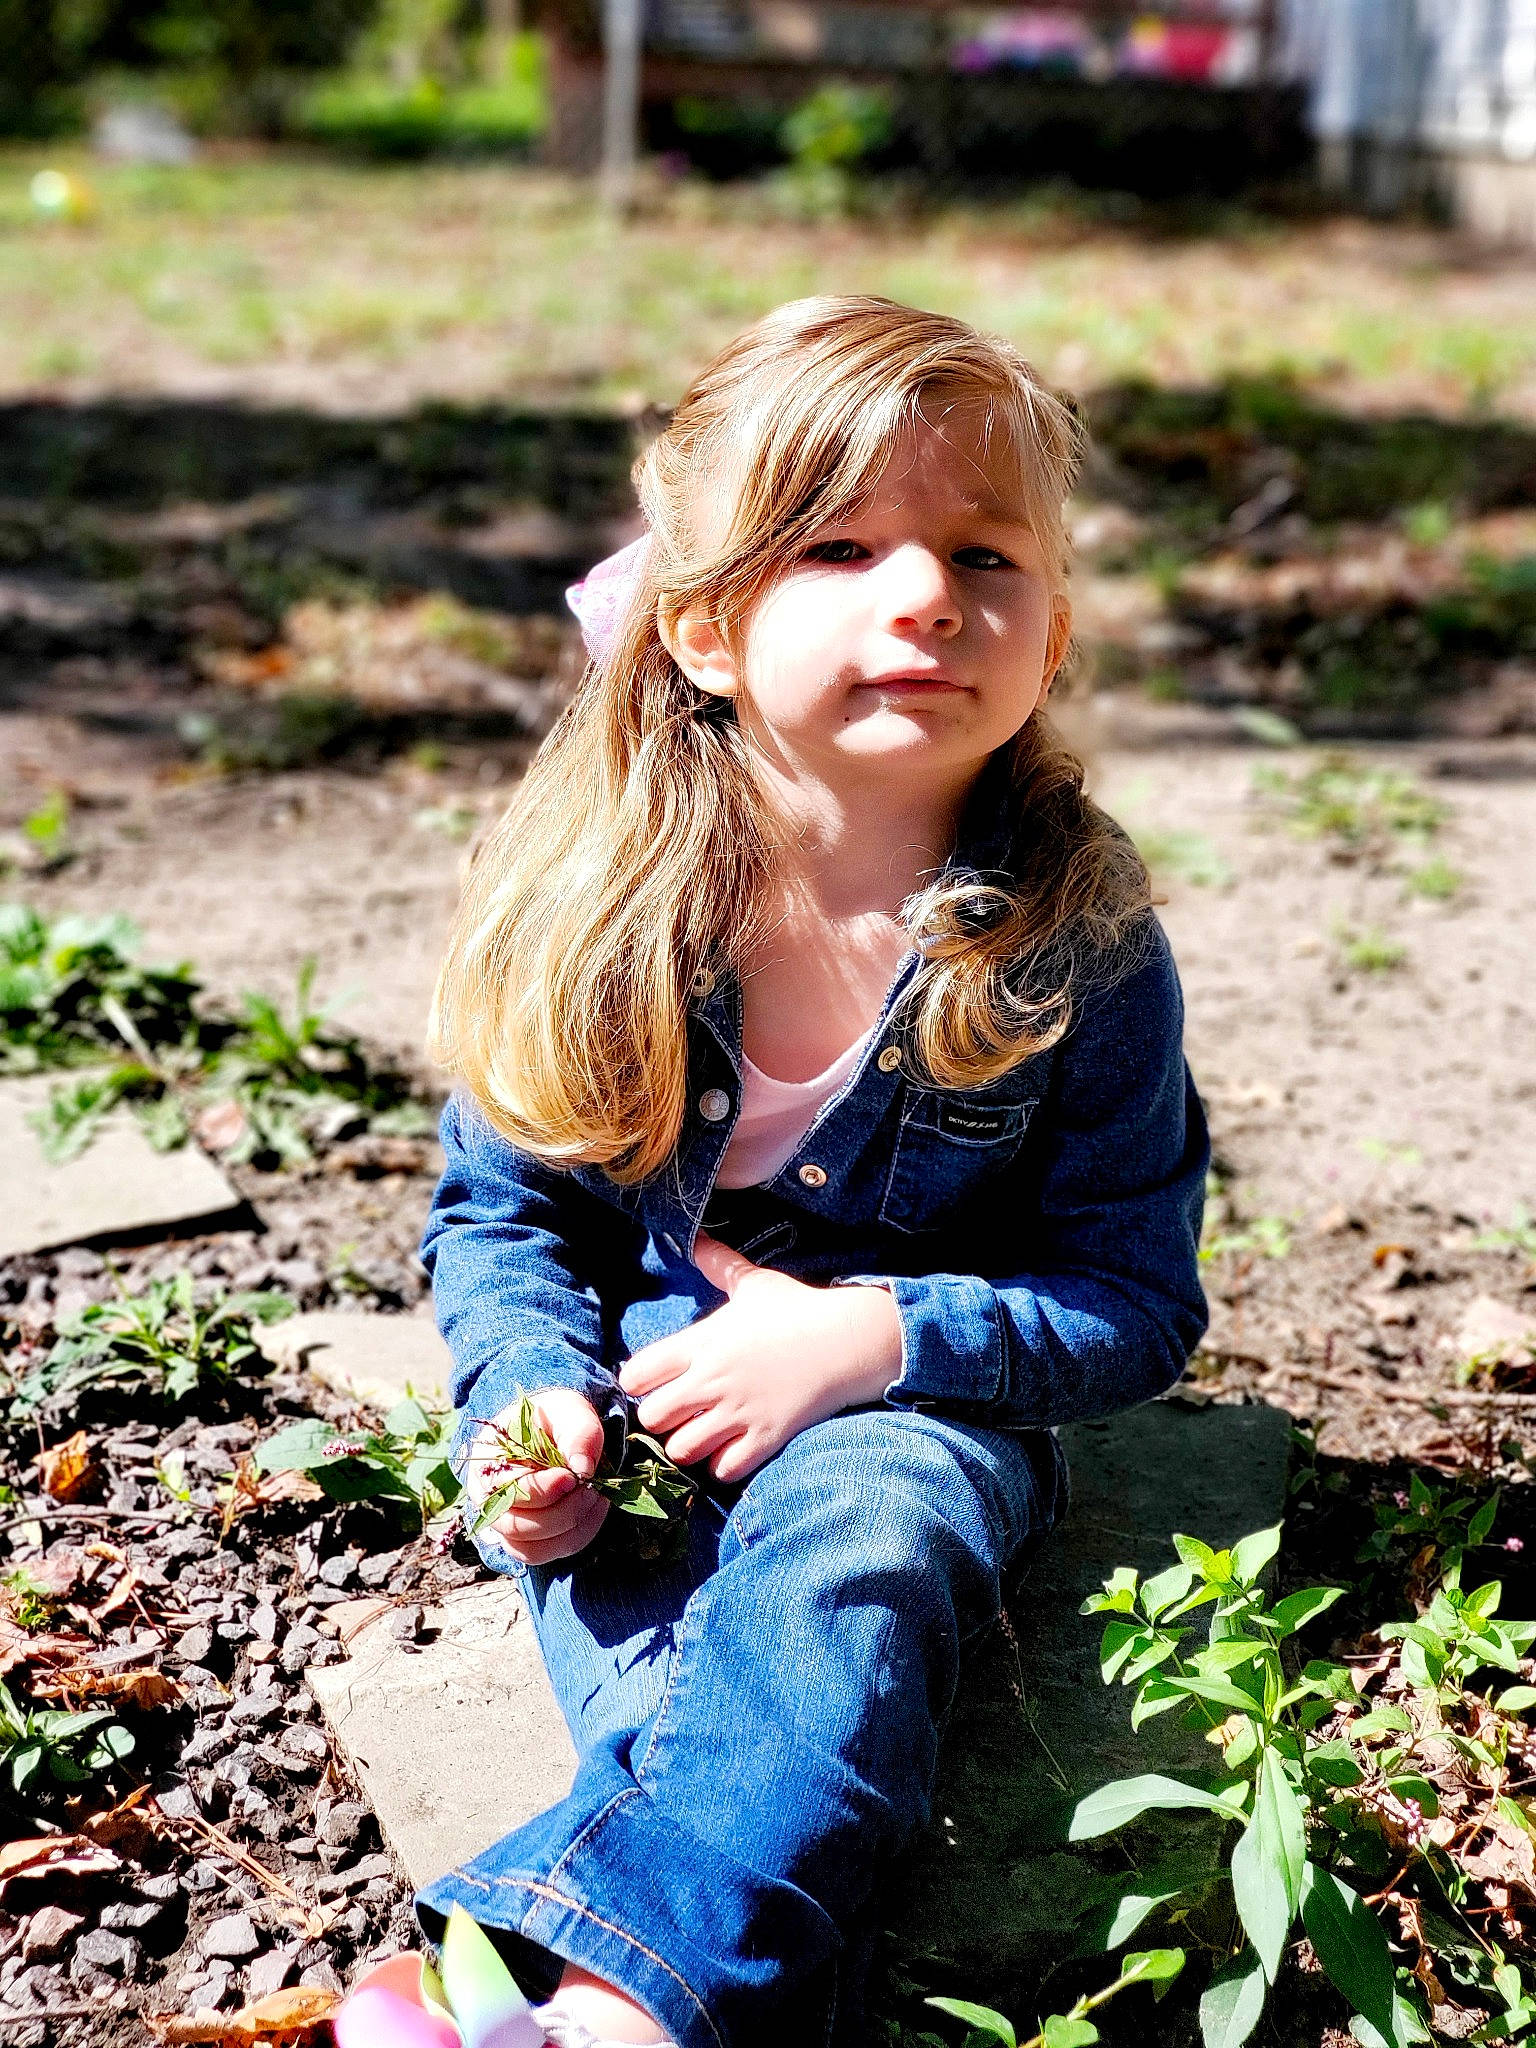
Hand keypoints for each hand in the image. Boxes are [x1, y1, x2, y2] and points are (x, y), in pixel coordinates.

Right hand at [463, 1388, 609, 1564]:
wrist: (560, 1431)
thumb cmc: (558, 1419)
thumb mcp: (569, 1412)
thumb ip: (578, 1433)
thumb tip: (582, 1469)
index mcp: (487, 1461)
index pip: (504, 1489)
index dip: (540, 1490)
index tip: (572, 1477)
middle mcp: (487, 1498)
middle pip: (517, 1527)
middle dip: (563, 1512)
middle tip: (590, 1488)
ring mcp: (504, 1524)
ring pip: (532, 1549)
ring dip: (571, 1528)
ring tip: (595, 1497)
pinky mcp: (526, 1540)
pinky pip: (547, 1553)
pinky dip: (575, 1538)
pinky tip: (593, 1511)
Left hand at [617, 1234, 902, 1484]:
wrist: (848, 1339)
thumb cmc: (798, 1309)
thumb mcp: (755, 1283)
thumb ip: (719, 1264)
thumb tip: (697, 1238)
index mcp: (702, 1342)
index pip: (637, 1373)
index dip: (639, 1381)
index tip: (654, 1380)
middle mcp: (712, 1379)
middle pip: (652, 1418)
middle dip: (660, 1418)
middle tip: (678, 1411)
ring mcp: (738, 1411)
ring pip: (681, 1449)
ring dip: (688, 1445)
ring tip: (702, 1434)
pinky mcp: (765, 1437)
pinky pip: (723, 1469)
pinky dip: (722, 1464)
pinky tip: (732, 1449)